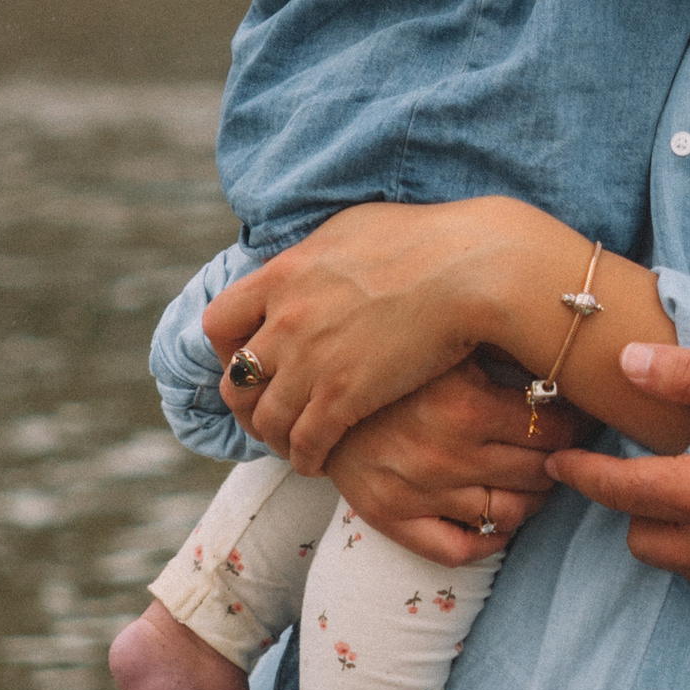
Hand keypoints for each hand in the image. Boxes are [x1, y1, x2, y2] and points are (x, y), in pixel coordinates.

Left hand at [204, 200, 525, 470]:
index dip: (228, 348)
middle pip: (236, 380)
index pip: (219, 322)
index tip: (249, 360)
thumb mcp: (351, 229)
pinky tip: (319, 460)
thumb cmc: (427, 240)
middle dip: (248, 403)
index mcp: (284, 274)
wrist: (470, 268)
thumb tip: (308, 263)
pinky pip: (305, 443)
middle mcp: (285, 320)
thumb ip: (316, 255)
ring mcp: (311, 361)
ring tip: (293, 444)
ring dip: (276, 438)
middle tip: (268, 413)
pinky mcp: (344, 397)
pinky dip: (305, 457)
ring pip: (267, 420)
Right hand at [325, 365, 587, 562]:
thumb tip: (567, 348)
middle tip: (565, 446)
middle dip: (563, 460)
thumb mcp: (446, 341)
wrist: (309, 386)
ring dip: (536, 499)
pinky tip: (502, 518)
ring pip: (511, 514)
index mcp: (466, 406)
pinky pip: (460, 550)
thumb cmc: (390, 356)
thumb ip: (501, 346)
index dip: (579, 424)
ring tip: (538, 477)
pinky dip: (492, 541)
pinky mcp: (392, 518)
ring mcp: (419, 492)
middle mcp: (446, 455)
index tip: (582, 415)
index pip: (555, 429)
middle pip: (540, 472)